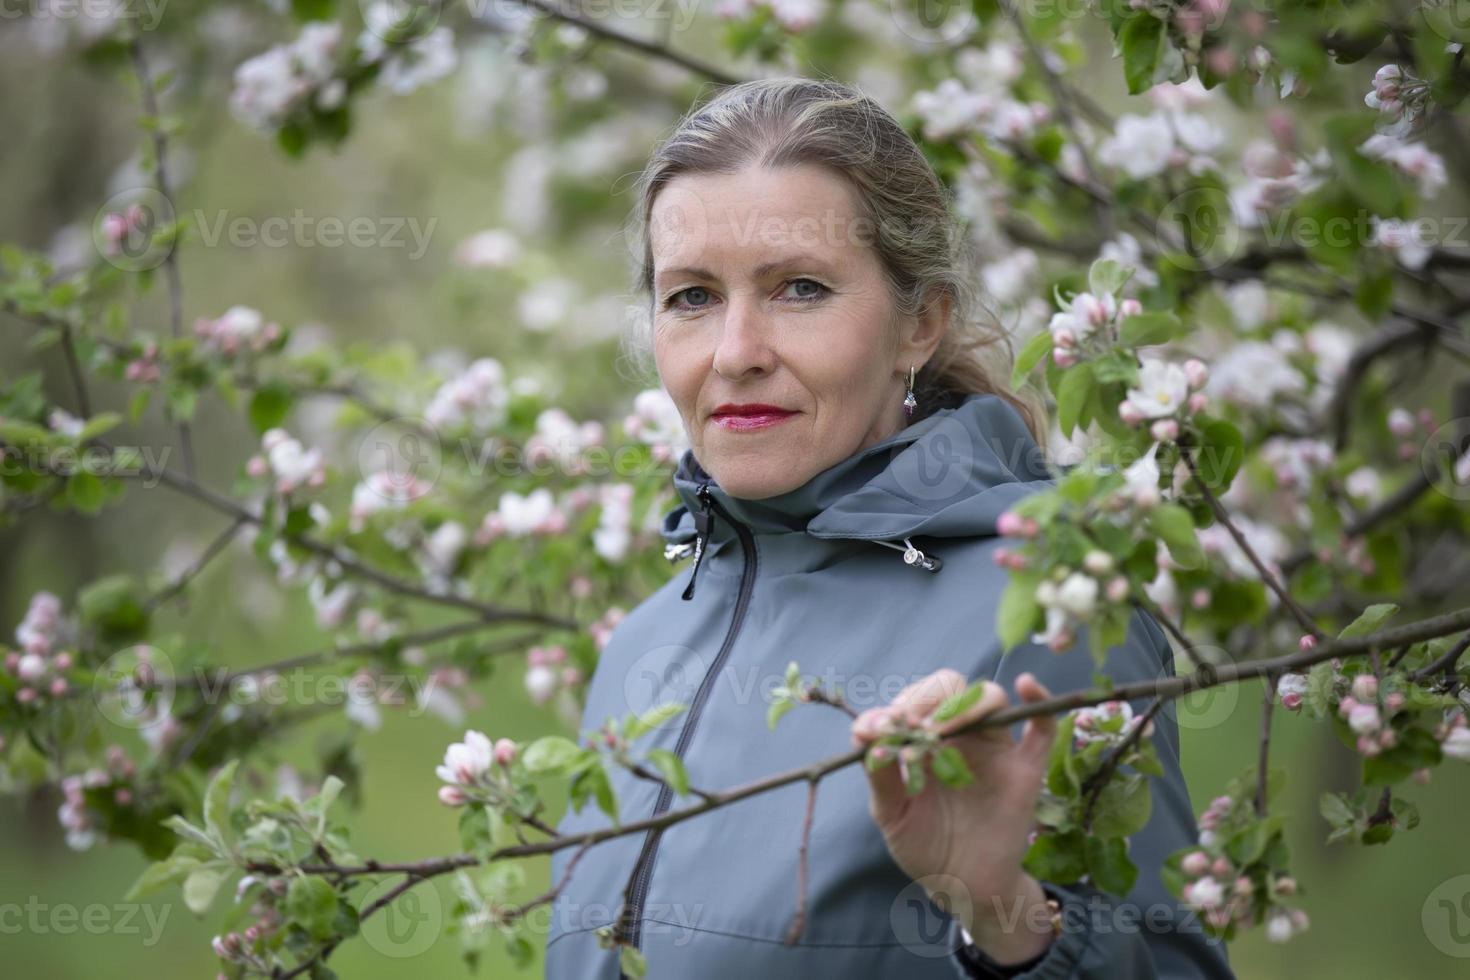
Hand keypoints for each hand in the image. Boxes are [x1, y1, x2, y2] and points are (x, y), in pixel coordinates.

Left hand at [850, 669, 1058, 963]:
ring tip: (939, 729)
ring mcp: (994, 750)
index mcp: (925, 738)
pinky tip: (1026, 685)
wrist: (960, 886)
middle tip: (912, 726)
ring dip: (963, 705)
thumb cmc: (923, 844)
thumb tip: (863, 733)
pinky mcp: (1025, 770)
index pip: (916, 700)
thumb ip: (879, 774)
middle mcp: (960, 736)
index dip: (899, 705)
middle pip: (952, 688)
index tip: (879, 728)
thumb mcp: (890, 812)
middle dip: (928, 698)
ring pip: (989, 699)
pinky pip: (1042, 729)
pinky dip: (1039, 702)